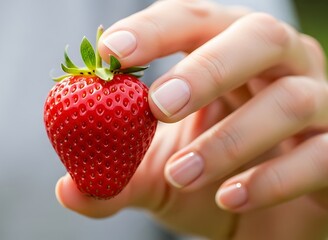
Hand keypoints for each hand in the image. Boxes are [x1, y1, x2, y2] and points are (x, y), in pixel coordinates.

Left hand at [55, 0, 327, 238]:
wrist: (260, 222)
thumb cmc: (206, 181)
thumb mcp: (155, 176)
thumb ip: (114, 179)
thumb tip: (67, 189)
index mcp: (228, 54)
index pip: (194, 19)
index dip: (154, 29)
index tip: (110, 52)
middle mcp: (279, 67)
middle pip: (257, 36)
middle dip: (205, 67)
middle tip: (158, 105)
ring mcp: (319, 105)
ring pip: (290, 99)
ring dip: (228, 139)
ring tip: (181, 175)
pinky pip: (320, 156)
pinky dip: (272, 179)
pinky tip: (229, 198)